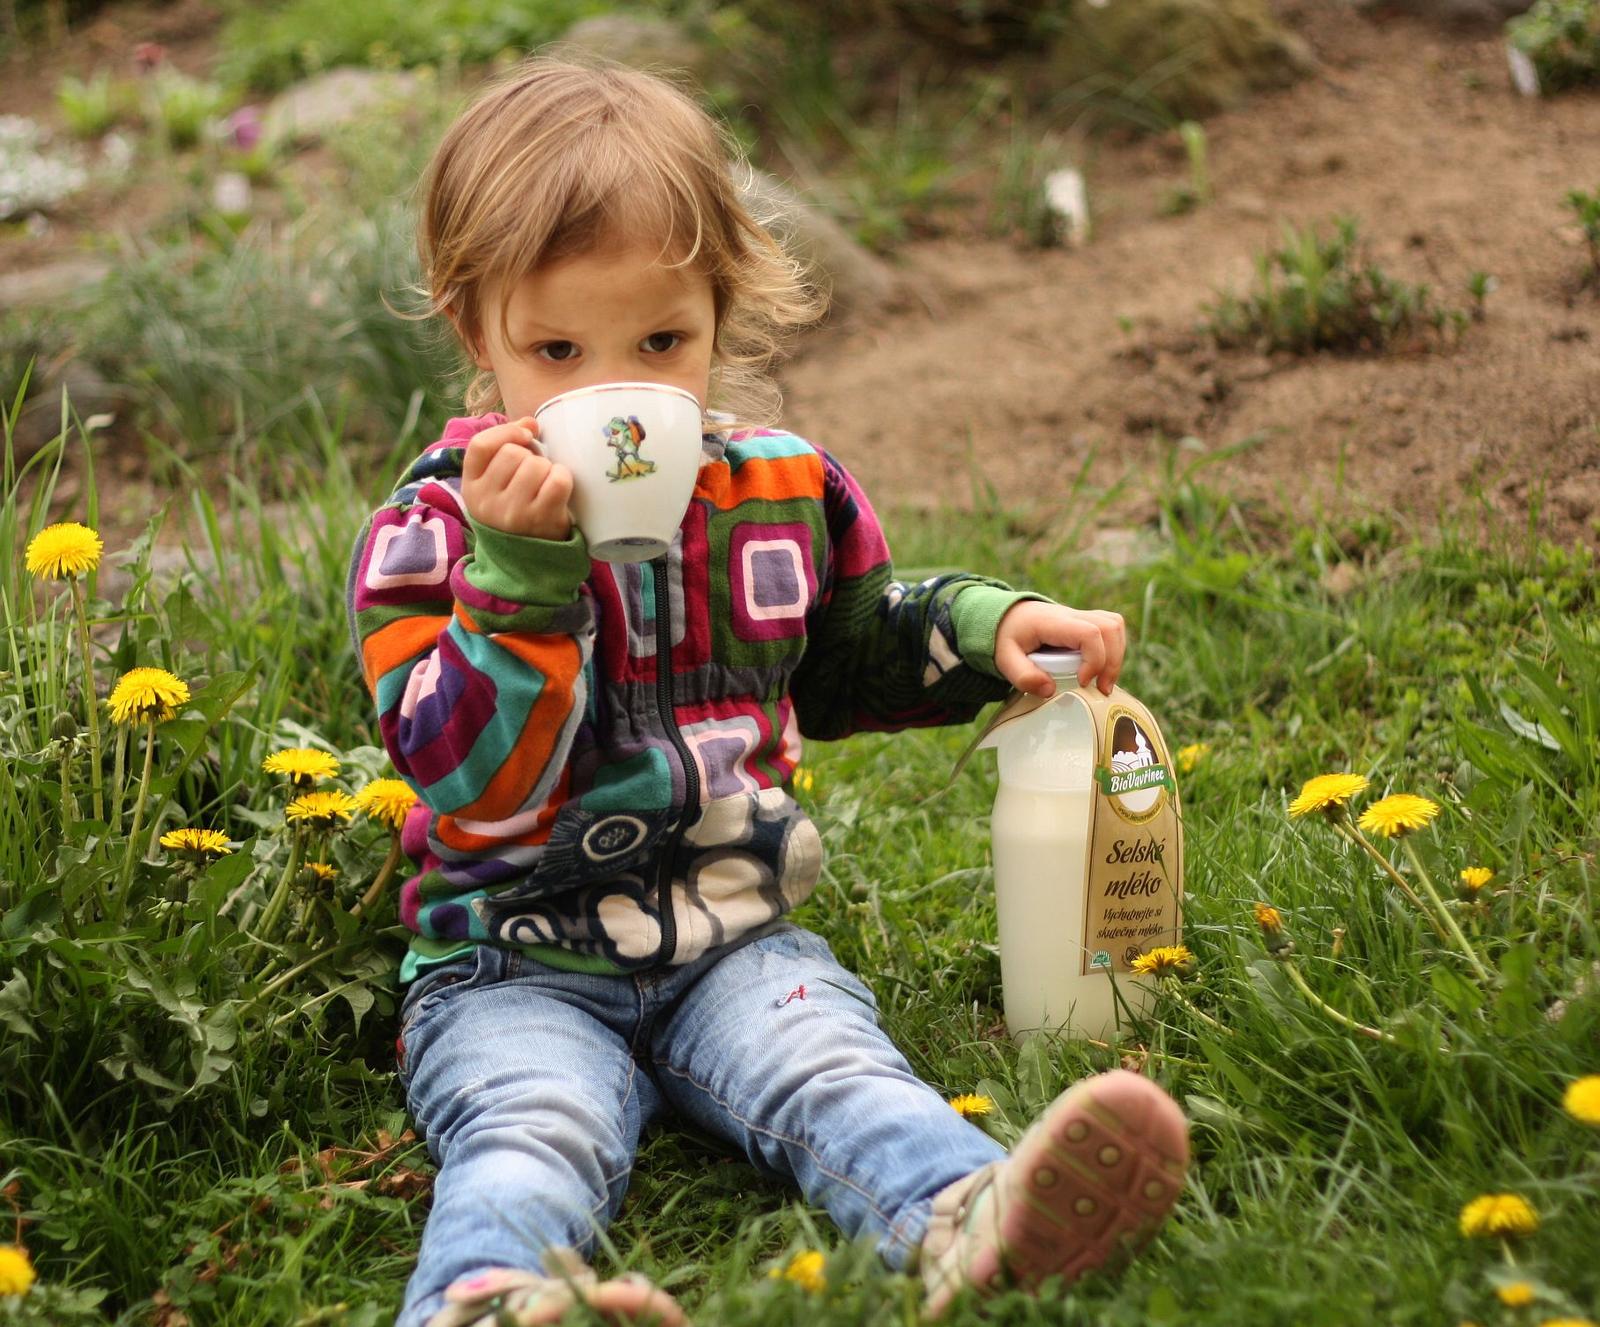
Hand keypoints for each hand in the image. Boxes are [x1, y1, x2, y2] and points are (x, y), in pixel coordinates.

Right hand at [461, 416, 573, 539]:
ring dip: (548, 468)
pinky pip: (558, 480)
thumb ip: (507, 446)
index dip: (506, 432)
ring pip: (536, 465)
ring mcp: (513, 512)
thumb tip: (531, 421)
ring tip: (545, 485)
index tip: (525, 435)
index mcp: (471, 487)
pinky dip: (563, 478)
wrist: (529, 559)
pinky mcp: (540, 519)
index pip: (480, 445)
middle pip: (513, 453)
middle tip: (535, 475)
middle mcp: (487, 501)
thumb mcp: (498, 483)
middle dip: (530, 457)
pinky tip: (559, 490)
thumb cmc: (516, 509)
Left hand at [994, 600, 1126, 697]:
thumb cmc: (1007, 638)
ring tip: (1103, 682)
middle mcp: (1071, 615)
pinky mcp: (1086, 622)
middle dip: (1112, 661)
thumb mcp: (1005, 659)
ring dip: (1116, 656)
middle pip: (1110, 627)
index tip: (1081, 681)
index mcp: (1052, 622)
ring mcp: (1081, 616)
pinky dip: (1113, 650)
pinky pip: (1111, 628)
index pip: (1089, 633)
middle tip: (1100, 688)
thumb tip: (1049, 690)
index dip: (1094, 659)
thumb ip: (1023, 676)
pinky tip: (1100, 670)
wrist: (1006, 617)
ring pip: (1114, 625)